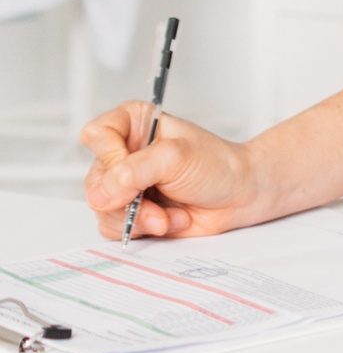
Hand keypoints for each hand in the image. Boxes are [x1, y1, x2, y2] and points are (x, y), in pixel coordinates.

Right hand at [81, 104, 263, 240]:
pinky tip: (169, 220)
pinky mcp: (131, 211)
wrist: (238, 196)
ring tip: (166, 215)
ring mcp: (126, 185)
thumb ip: (133, 172)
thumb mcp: (175, 157)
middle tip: (152, 200)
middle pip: (94, 179)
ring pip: (102, 208)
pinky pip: (113, 227)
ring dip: (138, 218)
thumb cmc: (216, 165)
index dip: (109, 156)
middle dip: (126, 198)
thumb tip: (99, 194)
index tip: (131, 170)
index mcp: (134, 124)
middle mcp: (125, 153)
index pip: (96, 135)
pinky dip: (142, 228)